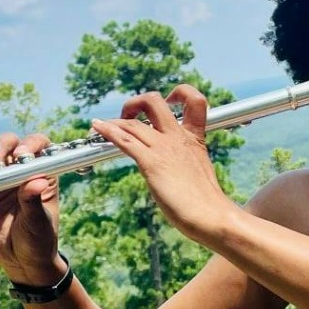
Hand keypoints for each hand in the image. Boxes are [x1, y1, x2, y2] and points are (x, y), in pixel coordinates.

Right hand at [0, 133, 63, 286]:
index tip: (22, 155)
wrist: (22, 261)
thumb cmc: (38, 239)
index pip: (37, 146)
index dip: (29, 145)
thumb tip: (37, 182)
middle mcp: (19, 170)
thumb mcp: (38, 222)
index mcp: (42, 172)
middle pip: (8, 146)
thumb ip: (34, 202)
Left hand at [89, 85, 236, 245]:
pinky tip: (97, 126)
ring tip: (102, 126)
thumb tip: (177, 170)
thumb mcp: (200, 173)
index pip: (194, 100)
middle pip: (155, 102)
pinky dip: (107, 131)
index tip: (169, 100)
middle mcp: (178, 137)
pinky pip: (124, 140)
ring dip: (114, 121)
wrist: (211, 215)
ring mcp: (164, 148)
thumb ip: (187, 163)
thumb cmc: (207, 203)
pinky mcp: (151, 163)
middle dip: (137, 102)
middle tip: (129, 115)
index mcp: (194, 138)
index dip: (180, 93)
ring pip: (133, 122)